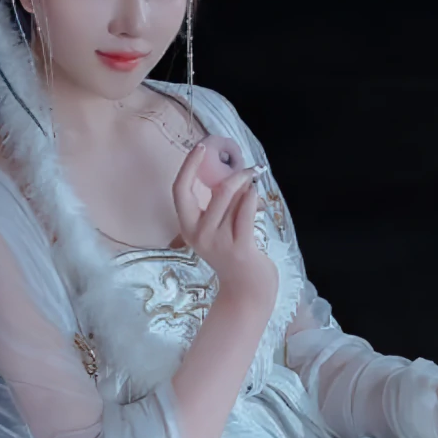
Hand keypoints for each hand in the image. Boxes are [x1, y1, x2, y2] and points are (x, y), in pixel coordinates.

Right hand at [172, 140, 277, 314]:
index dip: (188, 166)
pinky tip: (257, 196)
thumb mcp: (216, 229)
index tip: (200, 147)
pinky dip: (255, 198)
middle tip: (250, 169)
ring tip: (256, 190)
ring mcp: (219, 242)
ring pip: (236, 199)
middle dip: (237, 175)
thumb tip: (231, 173)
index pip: (180, 190)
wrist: (246, 290)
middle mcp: (199, 234)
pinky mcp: (240, 248)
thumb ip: (218, 205)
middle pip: (218, 191)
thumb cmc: (233, 254)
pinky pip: (248, 211)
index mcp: (188, 227)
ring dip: (250, 189)